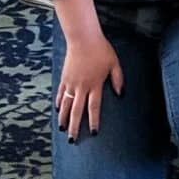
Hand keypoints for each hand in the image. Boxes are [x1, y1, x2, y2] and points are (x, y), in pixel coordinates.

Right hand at [56, 24, 123, 139]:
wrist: (83, 38)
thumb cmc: (101, 50)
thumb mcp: (114, 63)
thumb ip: (118, 79)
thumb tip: (121, 94)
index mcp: (95, 85)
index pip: (94, 107)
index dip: (93, 121)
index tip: (93, 133)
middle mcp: (81, 87)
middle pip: (77, 111)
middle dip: (74, 126)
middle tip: (72, 139)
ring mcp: (71, 83)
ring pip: (66, 105)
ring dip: (64, 118)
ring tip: (62, 129)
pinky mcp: (64, 78)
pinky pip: (60, 93)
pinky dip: (59, 102)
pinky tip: (58, 110)